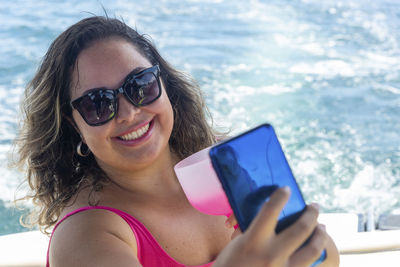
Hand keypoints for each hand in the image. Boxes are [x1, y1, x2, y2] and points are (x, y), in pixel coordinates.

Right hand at [214, 187, 330, 266]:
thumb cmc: (230, 264)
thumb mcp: (238, 244)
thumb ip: (255, 230)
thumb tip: (276, 217)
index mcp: (253, 241)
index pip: (270, 211)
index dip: (280, 197)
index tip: (286, 189)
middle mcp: (271, 255)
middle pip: (301, 228)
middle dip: (311, 214)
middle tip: (315, 207)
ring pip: (313, 250)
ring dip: (320, 236)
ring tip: (322, 228)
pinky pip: (308, 265)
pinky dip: (315, 255)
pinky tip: (315, 248)